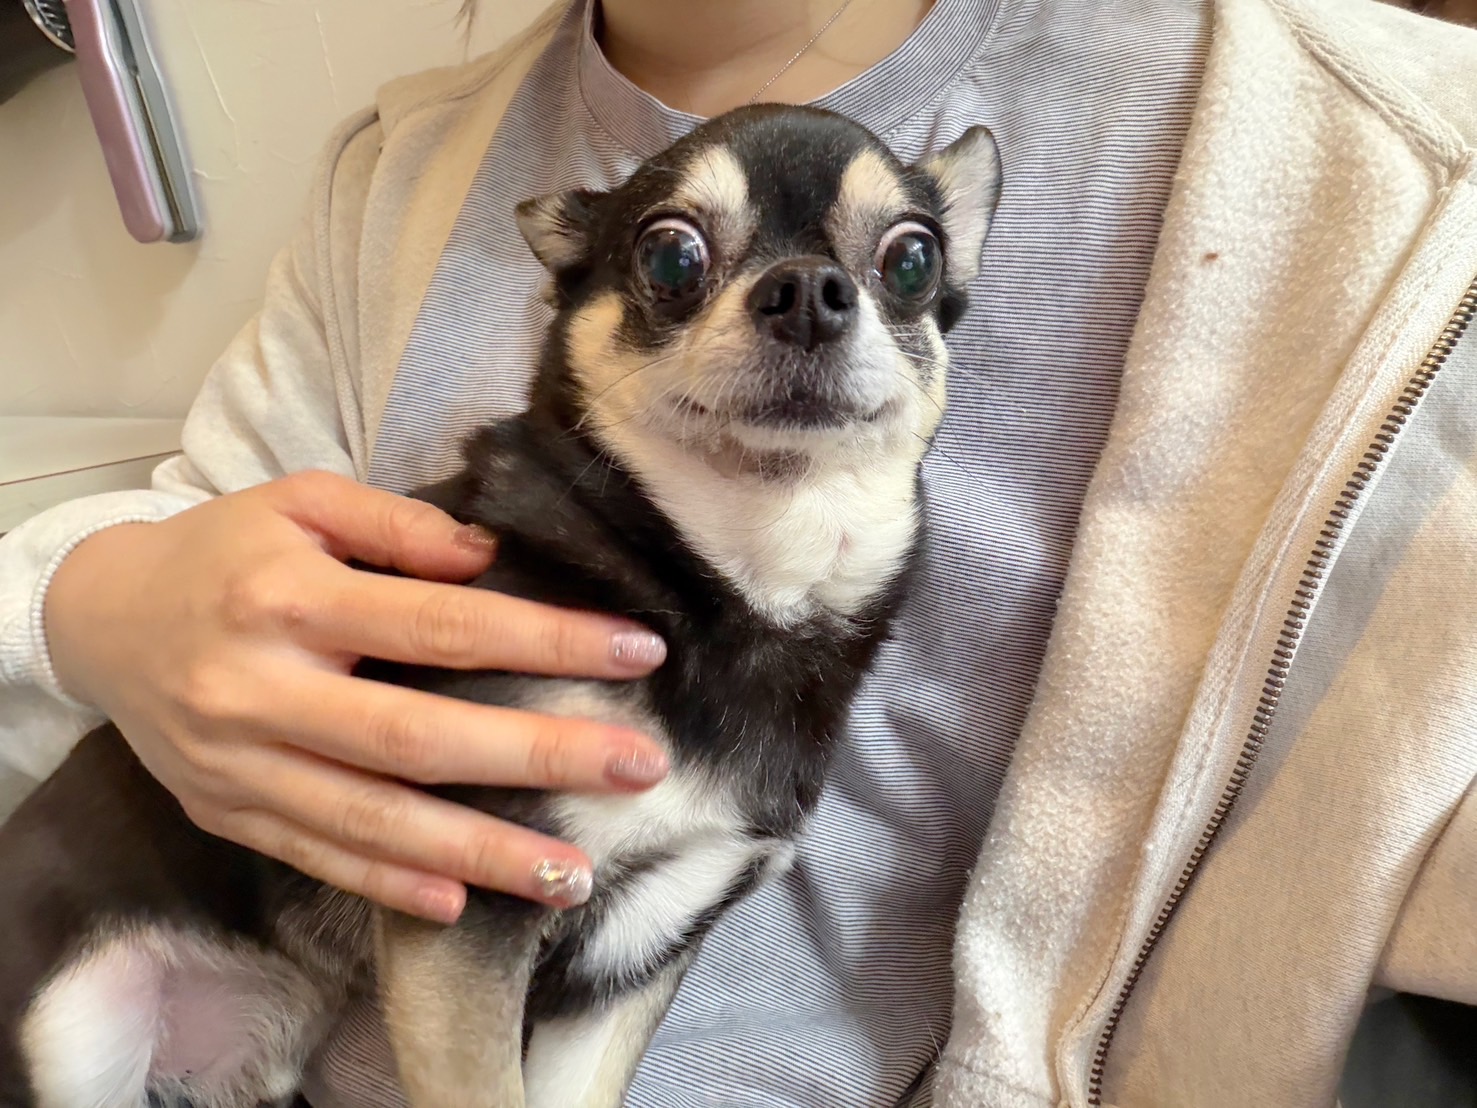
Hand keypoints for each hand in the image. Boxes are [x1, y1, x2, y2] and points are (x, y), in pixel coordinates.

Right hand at [44, 471, 668, 923]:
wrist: (102, 619)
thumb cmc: (225, 552)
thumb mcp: (300, 502)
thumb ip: (397, 523)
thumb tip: (493, 558)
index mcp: (288, 598)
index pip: (442, 625)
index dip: (546, 640)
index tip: (638, 651)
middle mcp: (261, 689)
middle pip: (420, 737)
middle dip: (540, 755)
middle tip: (640, 766)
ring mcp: (241, 764)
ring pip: (374, 820)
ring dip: (482, 852)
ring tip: (575, 874)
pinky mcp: (227, 814)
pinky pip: (316, 859)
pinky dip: (389, 885)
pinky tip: (461, 901)